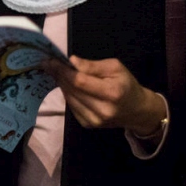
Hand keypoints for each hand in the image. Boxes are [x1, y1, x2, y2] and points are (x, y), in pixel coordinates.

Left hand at [42, 56, 166, 134]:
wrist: (136, 110)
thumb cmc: (126, 85)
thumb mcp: (115, 68)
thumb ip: (93, 66)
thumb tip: (72, 61)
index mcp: (112, 93)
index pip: (80, 81)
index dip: (63, 71)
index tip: (51, 60)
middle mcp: (102, 110)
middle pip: (72, 90)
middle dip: (59, 75)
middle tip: (48, 64)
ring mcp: (94, 120)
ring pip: (69, 98)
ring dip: (61, 84)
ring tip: (55, 72)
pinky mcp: (88, 125)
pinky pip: (71, 106)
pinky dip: (67, 94)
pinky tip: (67, 85)